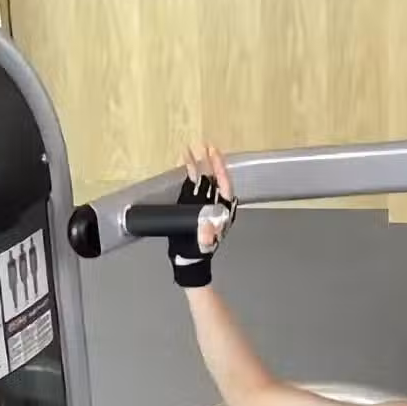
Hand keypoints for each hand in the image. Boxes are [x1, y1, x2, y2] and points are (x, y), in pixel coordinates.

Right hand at [168, 143, 237, 288]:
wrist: (188, 261)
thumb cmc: (199, 252)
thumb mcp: (204, 244)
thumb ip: (207, 235)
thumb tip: (207, 225)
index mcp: (221, 211)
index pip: (224, 185)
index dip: (220, 169)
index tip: (214, 154)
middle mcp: (213, 204)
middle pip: (214, 178)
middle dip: (209, 162)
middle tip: (204, 144)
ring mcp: (201, 202)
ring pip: (201, 179)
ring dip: (197, 164)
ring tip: (191, 148)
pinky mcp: (189, 204)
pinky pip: (189, 185)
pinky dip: (186, 172)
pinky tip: (182, 161)